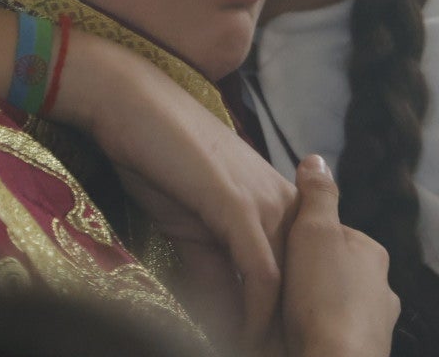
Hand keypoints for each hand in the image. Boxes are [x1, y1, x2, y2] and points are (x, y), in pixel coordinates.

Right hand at [80, 44, 296, 353]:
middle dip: (288, 327)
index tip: (276, 346)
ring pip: (288, 282)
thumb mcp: (192, 226)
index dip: (291, 313)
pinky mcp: (239, 206)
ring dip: (274, 328)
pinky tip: (241, 337)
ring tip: (258, 355)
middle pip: (305, 281)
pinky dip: (254, 312)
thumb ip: (214, 268)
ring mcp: (266, 202)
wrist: (134, 106)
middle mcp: (285, 202)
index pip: (302, 271)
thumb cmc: (161, 158)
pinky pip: (260, 272)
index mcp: (280, 203)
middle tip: (272, 356)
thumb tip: (224, 314)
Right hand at [280, 155, 399, 356]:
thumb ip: (317, 196)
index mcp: (373, 253)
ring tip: (290, 320)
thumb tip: (316, 158)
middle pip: (339, 274)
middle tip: (283, 290)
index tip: (282, 255)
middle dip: (315, 280)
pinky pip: (342, 336)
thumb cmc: (323, 296)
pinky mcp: (368, 352)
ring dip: (321, 311)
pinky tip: (304, 340)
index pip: (336, 236)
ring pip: (342, 308)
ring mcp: (381, 324)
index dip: (305, 243)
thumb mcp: (313, 232)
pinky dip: (325, 336)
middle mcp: (385, 287)